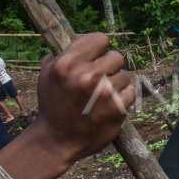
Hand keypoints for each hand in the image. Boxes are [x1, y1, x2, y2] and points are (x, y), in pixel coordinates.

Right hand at [32, 33, 134, 165]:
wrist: (57, 140)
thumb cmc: (53, 105)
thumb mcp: (47, 74)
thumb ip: (64, 54)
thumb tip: (83, 40)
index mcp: (67, 63)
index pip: (100, 39)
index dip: (99, 48)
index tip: (96, 57)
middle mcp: (87, 76)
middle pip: (117, 57)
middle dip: (109, 67)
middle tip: (100, 79)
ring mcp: (105, 93)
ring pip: (125, 75)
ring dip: (116, 83)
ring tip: (102, 95)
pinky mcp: (118, 108)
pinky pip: (131, 91)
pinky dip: (123, 97)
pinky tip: (110, 104)